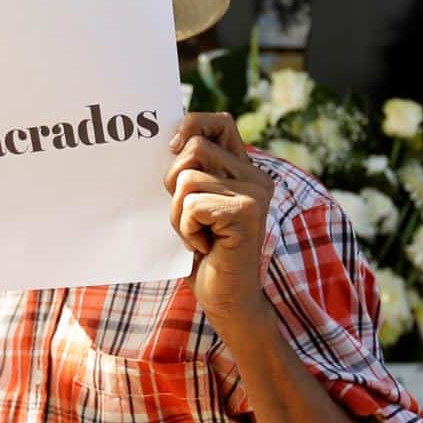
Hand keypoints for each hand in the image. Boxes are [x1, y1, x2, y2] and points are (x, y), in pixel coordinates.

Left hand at [165, 112, 273, 322]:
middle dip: (173, 184)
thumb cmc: (204, 253)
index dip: (191, 125)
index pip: (219, 122)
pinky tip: (205, 247)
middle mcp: (257, 176)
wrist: (226, 300)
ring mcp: (255, 193)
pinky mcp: (247, 212)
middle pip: (193, 148)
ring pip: (187, 179)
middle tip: (188, 216)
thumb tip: (166, 141)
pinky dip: (186, 230)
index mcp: (245, 170)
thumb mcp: (193, 204)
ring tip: (197, 236)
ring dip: (178, 214)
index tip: (171, 150)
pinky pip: (191, 205)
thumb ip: (190, 172)